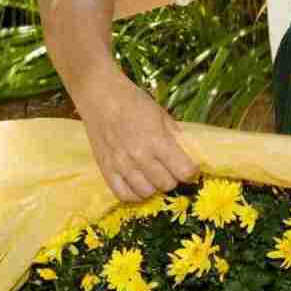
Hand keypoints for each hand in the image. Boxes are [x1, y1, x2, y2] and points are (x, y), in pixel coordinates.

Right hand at [74, 69, 199, 202]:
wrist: (100, 96)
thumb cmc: (133, 101)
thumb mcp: (161, 114)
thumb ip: (174, 136)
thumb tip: (187, 155)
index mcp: (157, 140)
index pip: (183, 171)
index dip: (191, 172)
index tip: (190, 168)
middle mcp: (139, 156)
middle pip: (166, 184)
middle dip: (174, 179)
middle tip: (171, 170)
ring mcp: (121, 165)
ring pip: (146, 192)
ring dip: (155, 187)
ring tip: (154, 176)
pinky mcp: (105, 169)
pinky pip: (123, 195)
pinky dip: (135, 195)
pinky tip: (139, 185)